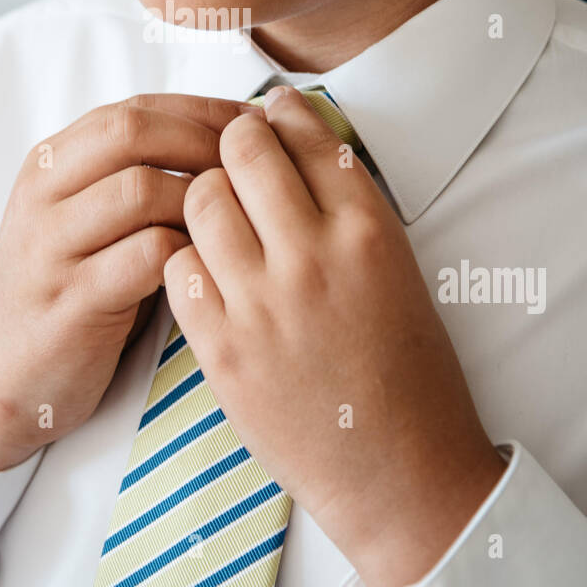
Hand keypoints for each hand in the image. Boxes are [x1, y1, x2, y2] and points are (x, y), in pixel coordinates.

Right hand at [0, 93, 251, 491]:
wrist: (7, 377)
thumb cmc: (70, 289)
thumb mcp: (85, 217)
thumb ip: (133, 174)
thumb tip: (231, 136)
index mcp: (50, 163)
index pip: (134, 109)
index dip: (202, 110)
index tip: (255, 127)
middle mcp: (42, 195)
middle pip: (133, 133)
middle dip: (204, 141)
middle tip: (256, 167)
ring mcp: (50, 248)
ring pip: (140, 190)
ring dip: (202, 199)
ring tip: (240, 220)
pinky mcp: (70, 302)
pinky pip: (145, 258)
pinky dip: (189, 253)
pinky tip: (212, 266)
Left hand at [163, 87, 506, 586]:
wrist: (399, 472)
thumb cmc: (407, 372)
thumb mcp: (396, 272)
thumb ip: (348, 209)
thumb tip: (300, 143)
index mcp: (369, 232)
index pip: (306, 134)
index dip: (280, 114)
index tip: (268, 113)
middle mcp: (314, 257)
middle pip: (242, 150)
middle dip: (232, 142)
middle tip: (232, 155)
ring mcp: (263, 303)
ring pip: (201, 200)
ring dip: (204, 197)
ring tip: (217, 216)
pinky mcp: (222, 349)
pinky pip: (179, 268)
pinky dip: (187, 259)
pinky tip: (207, 272)